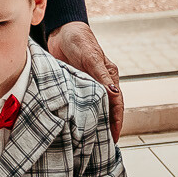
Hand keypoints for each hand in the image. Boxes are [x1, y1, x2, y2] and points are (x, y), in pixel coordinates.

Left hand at [48, 22, 123, 138]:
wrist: (61, 30)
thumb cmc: (79, 39)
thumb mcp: (90, 56)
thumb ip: (101, 75)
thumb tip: (114, 94)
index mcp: (109, 76)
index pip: (117, 103)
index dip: (117, 121)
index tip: (114, 138)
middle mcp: (100, 82)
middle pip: (106, 108)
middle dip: (106, 126)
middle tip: (102, 146)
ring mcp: (87, 85)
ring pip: (92, 107)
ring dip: (92, 122)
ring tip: (89, 141)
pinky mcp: (73, 85)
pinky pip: (78, 103)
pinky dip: (79, 115)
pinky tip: (74, 126)